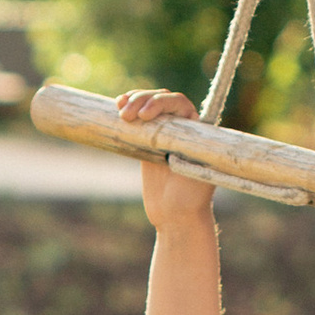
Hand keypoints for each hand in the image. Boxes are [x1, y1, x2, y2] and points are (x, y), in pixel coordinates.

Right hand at [119, 89, 212, 234]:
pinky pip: (138, 118)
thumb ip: (189, 153)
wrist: (176, 216)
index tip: (145, 117)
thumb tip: (180, 138)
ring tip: (120, 112)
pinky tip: (117, 106)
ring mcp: (163, 132)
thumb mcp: (195, 172)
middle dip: (142, 100)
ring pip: (148, 103)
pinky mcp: (147, 141)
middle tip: (126, 115)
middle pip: (161, 99)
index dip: (161, 103)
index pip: (179, 104)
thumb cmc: (191, 197)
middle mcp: (182, 126)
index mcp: (197, 129)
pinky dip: (128, 108)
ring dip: (133, 100)